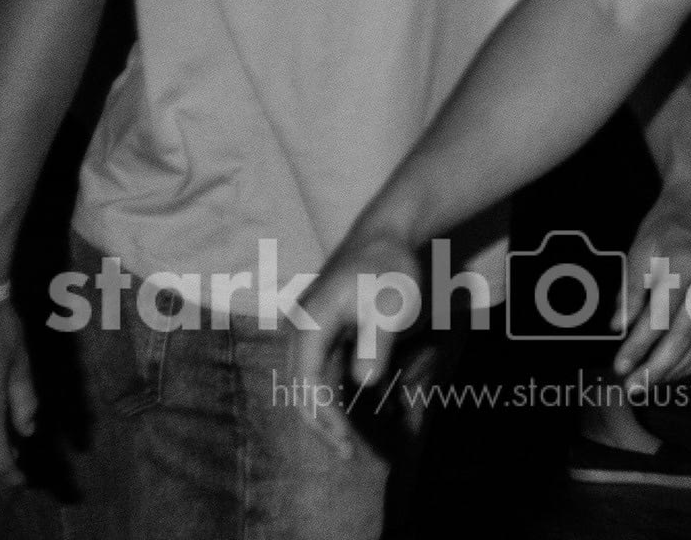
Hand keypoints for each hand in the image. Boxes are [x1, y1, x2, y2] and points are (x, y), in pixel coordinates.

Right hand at [288, 230, 424, 461]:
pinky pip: (317, 373)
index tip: (345, 439)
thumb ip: (377, 342)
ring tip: (346, 443)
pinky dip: (329, 396)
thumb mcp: (392, 304)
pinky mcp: (317, 335)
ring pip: (306, 383)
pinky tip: (347, 416)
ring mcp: (305, 332)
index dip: (323, 414)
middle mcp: (298, 329)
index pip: (307, 379)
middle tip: (348, 452)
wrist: (386, 236)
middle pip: (299, 387)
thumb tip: (364, 382)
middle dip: (320, 422)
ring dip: (322, 413)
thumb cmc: (389, 267)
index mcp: (309, 321)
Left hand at [609, 190, 690, 391]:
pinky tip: (679, 370)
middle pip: (685, 337)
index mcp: (688, 265)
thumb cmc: (668, 223)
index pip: (661, 317)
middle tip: (632, 388)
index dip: (638, 346)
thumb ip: (630, 290)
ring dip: (677, 369)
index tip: (618, 366)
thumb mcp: (640, 249)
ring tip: (650, 383)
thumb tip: (617, 328)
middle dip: (657, 367)